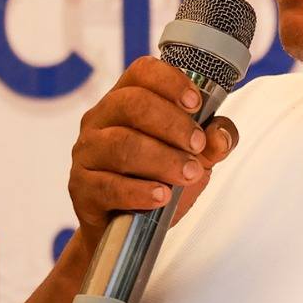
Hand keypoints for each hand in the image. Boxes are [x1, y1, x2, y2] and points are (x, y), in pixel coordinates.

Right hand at [69, 56, 238, 239]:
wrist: (125, 229)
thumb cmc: (156, 179)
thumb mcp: (192, 158)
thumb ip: (211, 143)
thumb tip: (221, 135)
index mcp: (125, 99)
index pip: (142, 72)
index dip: (170, 82)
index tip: (196, 104)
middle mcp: (100, 119)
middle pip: (132, 104)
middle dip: (172, 124)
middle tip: (197, 146)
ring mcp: (86, 153)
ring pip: (121, 145)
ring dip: (162, 159)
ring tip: (188, 174)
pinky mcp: (81, 188)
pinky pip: (108, 185)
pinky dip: (139, 191)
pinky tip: (161, 196)